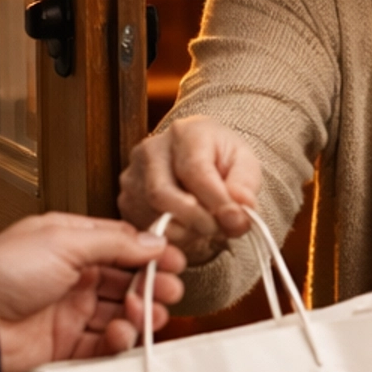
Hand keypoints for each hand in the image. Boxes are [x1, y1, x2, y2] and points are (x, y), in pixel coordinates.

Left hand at [0, 213, 185, 371]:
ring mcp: (70, 311)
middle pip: (127, 282)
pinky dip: (118, 341)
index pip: (123, 246)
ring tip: (144, 314)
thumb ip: (115, 243)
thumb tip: (153, 241)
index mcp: (71, 244)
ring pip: (120, 314)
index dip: (151, 254)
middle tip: (168, 292)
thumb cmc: (4, 270)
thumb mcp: (65, 242)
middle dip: (152, 286)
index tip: (175, 262)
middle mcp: (73, 277)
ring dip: (139, 315)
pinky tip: (120, 333)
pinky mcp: (65, 344)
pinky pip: (103, 344)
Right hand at [118, 117, 261, 264]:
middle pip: (162, 194)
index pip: (194, 170)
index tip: (235, 220)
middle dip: (196, 220)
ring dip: (185, 233)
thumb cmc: (221, 159)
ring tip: (208, 229)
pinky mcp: (126, 201)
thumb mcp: (245, 165)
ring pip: (151, 216)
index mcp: (184, 132)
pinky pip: (144, 228)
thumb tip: (236, 215)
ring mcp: (133, 176)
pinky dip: (170, 239)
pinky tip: (189, 232)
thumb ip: (244, 188)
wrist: (199, 158)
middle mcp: (150, 150)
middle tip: (219, 230)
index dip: (215, 201)